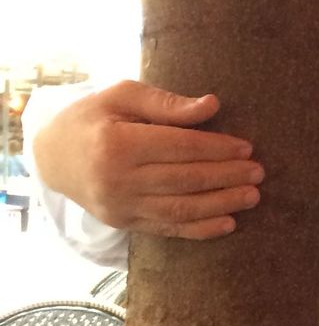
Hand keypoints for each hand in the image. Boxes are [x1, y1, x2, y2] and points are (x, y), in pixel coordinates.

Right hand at [30, 81, 261, 239]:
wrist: (52, 156)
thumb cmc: (93, 118)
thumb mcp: (122, 96)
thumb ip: (166, 103)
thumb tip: (211, 106)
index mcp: (116, 143)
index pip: (179, 148)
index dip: (216, 148)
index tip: (246, 147)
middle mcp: (116, 179)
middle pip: (184, 180)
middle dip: (226, 177)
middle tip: (258, 172)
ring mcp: (119, 206)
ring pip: (180, 210)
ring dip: (221, 204)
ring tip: (252, 196)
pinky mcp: (123, 224)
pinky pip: (168, 229)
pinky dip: (200, 229)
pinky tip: (228, 223)